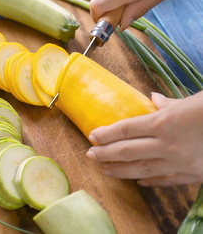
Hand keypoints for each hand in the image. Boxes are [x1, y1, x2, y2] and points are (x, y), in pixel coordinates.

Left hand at [86, 91, 202, 186]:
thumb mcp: (192, 100)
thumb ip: (169, 104)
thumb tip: (153, 99)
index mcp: (165, 122)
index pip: (126, 129)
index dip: (107, 133)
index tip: (92, 136)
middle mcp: (168, 144)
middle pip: (128, 151)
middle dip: (106, 154)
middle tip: (90, 156)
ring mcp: (181, 162)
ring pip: (142, 169)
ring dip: (121, 170)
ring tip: (105, 170)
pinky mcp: (194, 175)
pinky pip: (167, 180)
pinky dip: (151, 181)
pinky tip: (139, 182)